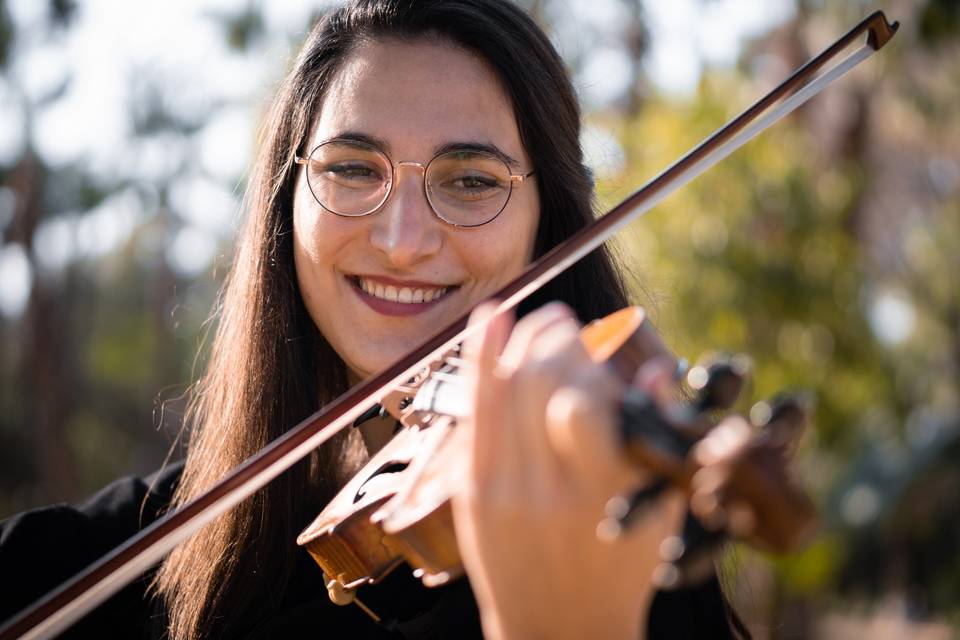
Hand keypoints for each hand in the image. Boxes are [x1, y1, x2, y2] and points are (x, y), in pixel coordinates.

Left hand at [451, 302, 683, 639]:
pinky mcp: (472, 491)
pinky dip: (481, 357)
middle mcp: (546, 491)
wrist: (556, 627)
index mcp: (601, 496)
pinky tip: (492, 319)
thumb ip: (655, 441)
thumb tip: (655, 371)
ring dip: (525, 341)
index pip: (580, 403)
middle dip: (557, 338)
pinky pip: (474, 411)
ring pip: (504, 388)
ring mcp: (501, 490)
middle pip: (539, 383)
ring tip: (545, 323)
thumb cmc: (616, 567)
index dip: (589, 363)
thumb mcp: (653, 512)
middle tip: (569, 324)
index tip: (599, 350)